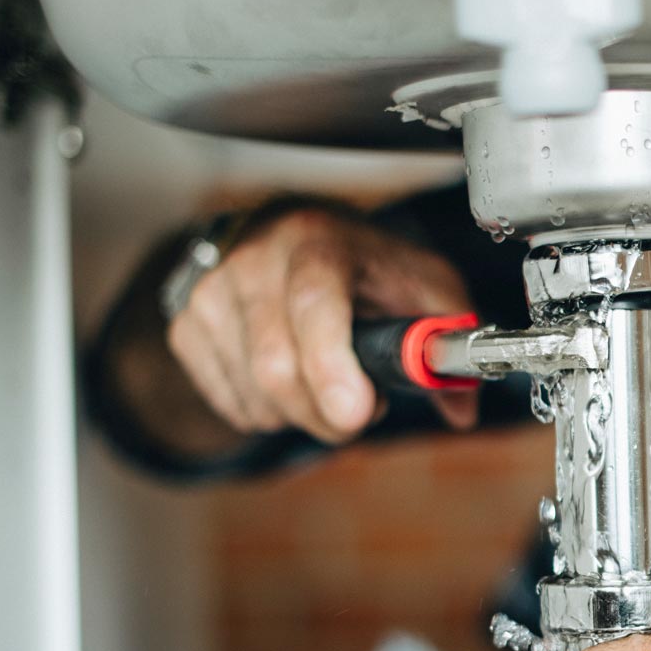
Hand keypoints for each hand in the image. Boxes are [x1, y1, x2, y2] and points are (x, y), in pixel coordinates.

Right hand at [167, 208, 478, 443]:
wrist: (294, 236)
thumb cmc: (364, 265)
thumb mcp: (423, 286)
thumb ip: (449, 340)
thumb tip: (462, 407)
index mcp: (318, 241)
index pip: (314, 304)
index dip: (331, 366)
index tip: (355, 413)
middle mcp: (255, 259)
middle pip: (277, 367)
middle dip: (328, 414)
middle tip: (360, 408)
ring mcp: (213, 292)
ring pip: (256, 396)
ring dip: (302, 415)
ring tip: (326, 382)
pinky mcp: (188, 325)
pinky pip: (233, 405)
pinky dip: (270, 414)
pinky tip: (290, 381)